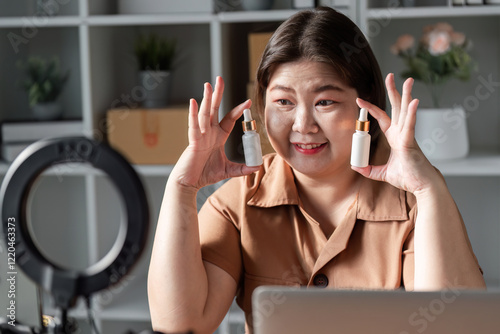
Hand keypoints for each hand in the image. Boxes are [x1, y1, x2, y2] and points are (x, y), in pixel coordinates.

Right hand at [172, 76, 259, 189]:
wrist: (190, 182)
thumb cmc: (205, 174)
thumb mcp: (228, 170)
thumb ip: (242, 168)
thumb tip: (257, 167)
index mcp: (218, 136)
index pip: (229, 119)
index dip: (238, 110)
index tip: (248, 102)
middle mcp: (209, 132)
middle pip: (214, 109)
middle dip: (217, 94)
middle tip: (219, 78)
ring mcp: (200, 135)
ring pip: (205, 114)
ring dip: (207, 99)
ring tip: (208, 85)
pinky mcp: (193, 142)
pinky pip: (193, 126)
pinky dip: (193, 114)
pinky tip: (194, 102)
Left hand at [352, 73, 440, 193]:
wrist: (421, 186)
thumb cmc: (408, 178)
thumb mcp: (383, 173)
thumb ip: (369, 170)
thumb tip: (356, 167)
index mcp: (396, 137)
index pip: (382, 118)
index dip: (371, 109)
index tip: (360, 100)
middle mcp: (402, 132)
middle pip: (396, 108)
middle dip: (393, 91)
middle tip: (391, 76)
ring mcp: (407, 136)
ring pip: (405, 111)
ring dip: (406, 95)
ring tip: (408, 80)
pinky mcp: (410, 142)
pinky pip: (410, 125)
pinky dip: (411, 113)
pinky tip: (414, 101)